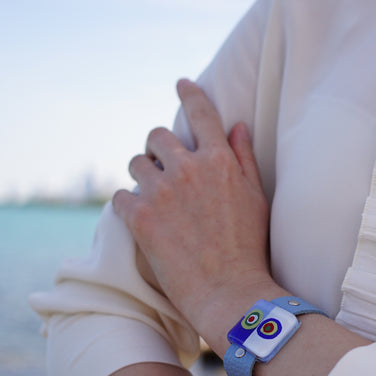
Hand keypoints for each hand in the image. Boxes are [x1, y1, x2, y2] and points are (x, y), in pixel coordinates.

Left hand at [113, 80, 275, 350]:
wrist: (229, 291)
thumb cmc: (249, 249)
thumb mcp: (257, 199)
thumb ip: (243, 159)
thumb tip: (235, 127)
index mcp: (219, 161)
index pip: (201, 113)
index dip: (189, 94)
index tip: (181, 84)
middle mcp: (188, 168)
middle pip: (157, 135)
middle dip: (157, 148)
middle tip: (161, 167)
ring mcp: (161, 192)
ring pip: (135, 163)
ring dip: (141, 175)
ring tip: (151, 196)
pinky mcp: (139, 217)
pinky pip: (119, 195)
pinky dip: (126, 204)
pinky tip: (139, 218)